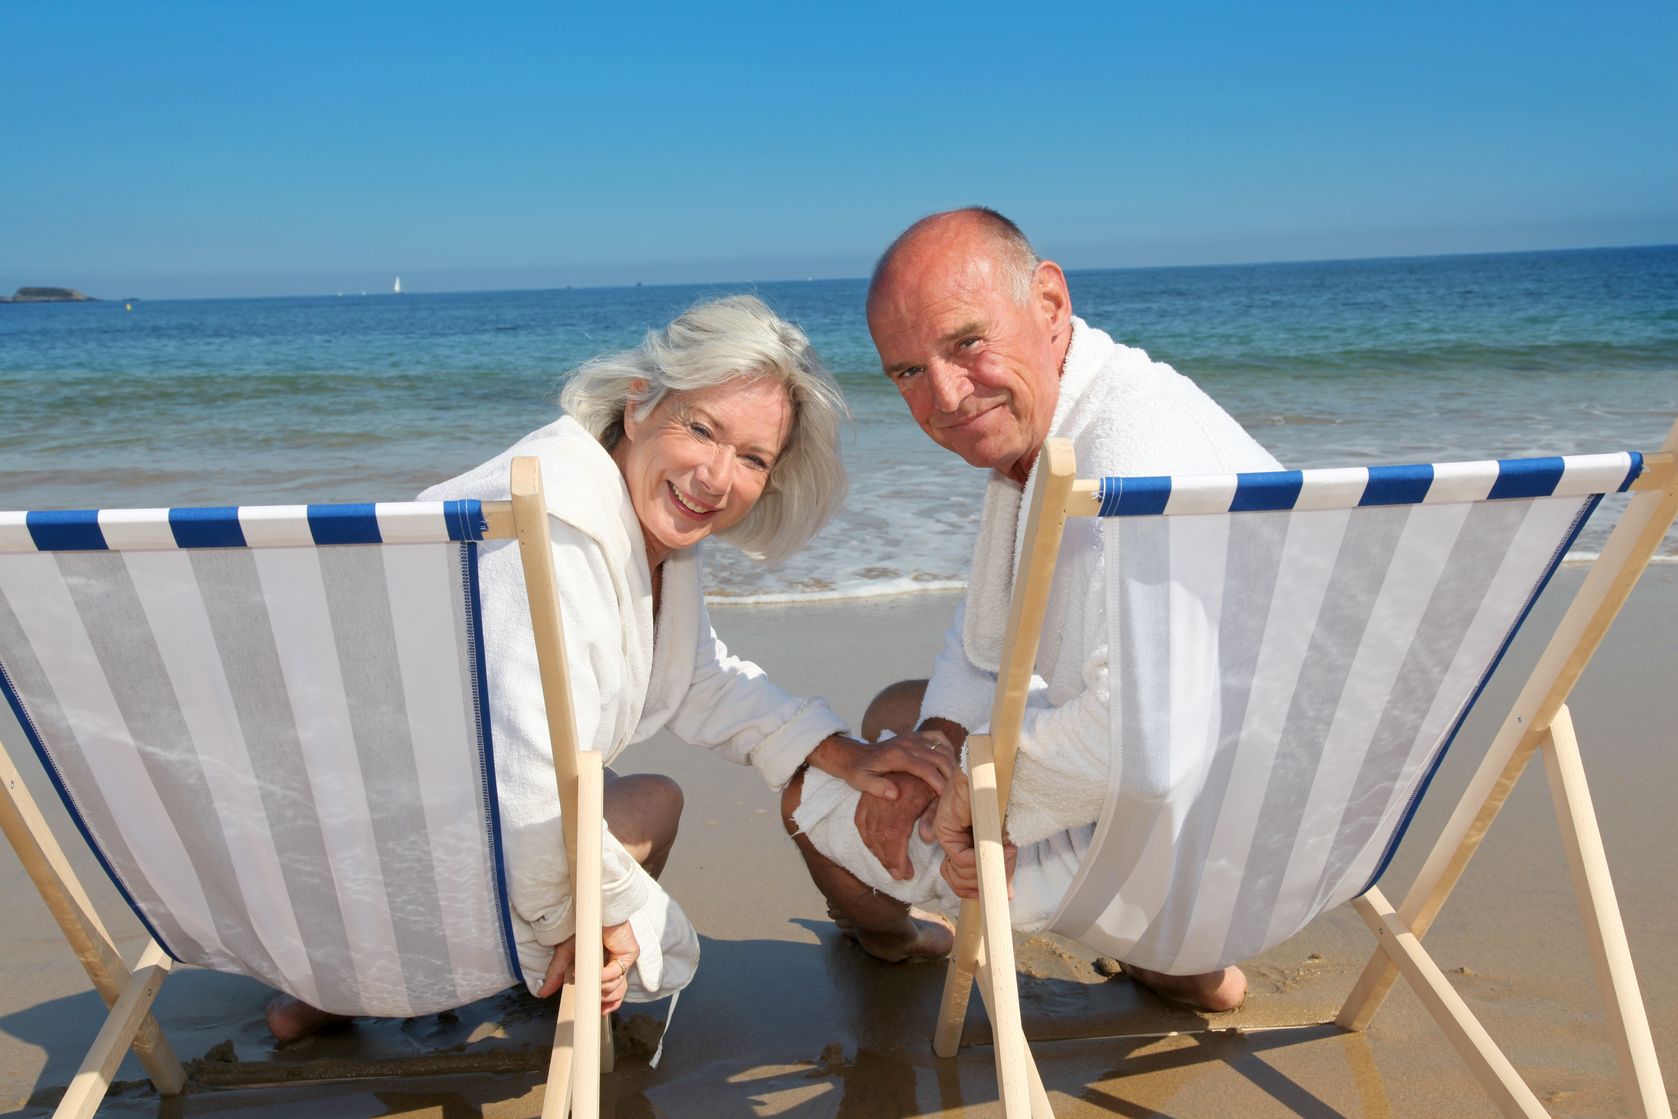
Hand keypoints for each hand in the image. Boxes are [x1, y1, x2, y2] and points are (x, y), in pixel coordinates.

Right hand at [536, 920, 640, 1014]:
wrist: (592, 912)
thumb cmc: (582, 929)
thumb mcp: (565, 955)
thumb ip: (556, 974)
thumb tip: (542, 992)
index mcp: (606, 967)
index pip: (614, 992)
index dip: (607, 1005)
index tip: (598, 1012)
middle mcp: (617, 965)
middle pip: (616, 993)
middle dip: (600, 997)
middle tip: (588, 993)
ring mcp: (624, 960)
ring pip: (616, 987)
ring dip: (600, 987)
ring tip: (587, 979)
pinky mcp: (630, 953)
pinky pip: (617, 973)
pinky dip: (604, 977)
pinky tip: (594, 974)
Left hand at [809, 731, 955, 802]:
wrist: (854, 754)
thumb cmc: (859, 771)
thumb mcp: (861, 782)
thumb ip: (877, 788)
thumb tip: (895, 794)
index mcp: (897, 755)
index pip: (926, 769)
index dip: (939, 783)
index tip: (947, 798)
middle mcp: (908, 743)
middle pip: (940, 758)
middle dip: (952, 776)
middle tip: (958, 794)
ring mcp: (913, 737)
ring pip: (943, 748)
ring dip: (953, 764)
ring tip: (958, 783)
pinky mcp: (916, 735)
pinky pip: (938, 738)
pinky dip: (948, 748)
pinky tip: (951, 762)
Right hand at [855, 771, 935, 879]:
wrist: (909, 757)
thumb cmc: (927, 779)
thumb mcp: (935, 794)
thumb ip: (933, 815)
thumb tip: (926, 838)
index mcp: (902, 800)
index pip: (894, 835)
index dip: (898, 858)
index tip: (905, 873)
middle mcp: (883, 801)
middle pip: (880, 838)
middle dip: (889, 860)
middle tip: (900, 875)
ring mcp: (871, 800)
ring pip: (869, 833)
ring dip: (879, 854)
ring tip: (891, 868)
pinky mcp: (865, 799)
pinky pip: (861, 824)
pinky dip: (868, 840)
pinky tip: (877, 851)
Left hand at [933, 773, 1016, 899]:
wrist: (994, 775)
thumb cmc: (1002, 803)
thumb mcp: (1005, 842)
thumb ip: (1001, 866)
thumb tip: (1007, 896)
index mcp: (965, 845)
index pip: (961, 882)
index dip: (977, 890)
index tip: (1000, 892)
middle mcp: (952, 843)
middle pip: (959, 883)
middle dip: (982, 883)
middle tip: (1000, 873)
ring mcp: (946, 836)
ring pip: (959, 874)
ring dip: (984, 870)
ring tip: (1002, 855)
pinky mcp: (944, 828)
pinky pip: (961, 858)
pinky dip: (980, 859)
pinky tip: (994, 848)